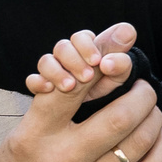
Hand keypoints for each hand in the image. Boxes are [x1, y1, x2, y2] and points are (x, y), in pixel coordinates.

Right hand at [0, 36, 161, 161]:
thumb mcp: (22, 136)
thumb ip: (54, 105)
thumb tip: (97, 67)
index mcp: (35, 137)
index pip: (73, 88)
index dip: (103, 68)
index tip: (118, 63)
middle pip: (121, 115)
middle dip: (142, 94)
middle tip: (144, 88)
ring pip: (142, 139)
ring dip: (154, 117)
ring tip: (151, 109)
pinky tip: (158, 136)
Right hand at [24, 24, 139, 103]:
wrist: (84, 130)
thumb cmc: (106, 104)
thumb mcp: (114, 83)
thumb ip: (120, 61)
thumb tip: (129, 31)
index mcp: (89, 54)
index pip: (84, 38)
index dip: (89, 45)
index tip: (98, 61)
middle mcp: (70, 61)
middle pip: (63, 46)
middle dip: (75, 59)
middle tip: (87, 76)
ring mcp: (53, 76)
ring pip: (47, 60)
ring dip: (57, 70)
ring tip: (69, 86)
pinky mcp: (42, 92)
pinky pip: (33, 81)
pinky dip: (37, 82)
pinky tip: (47, 89)